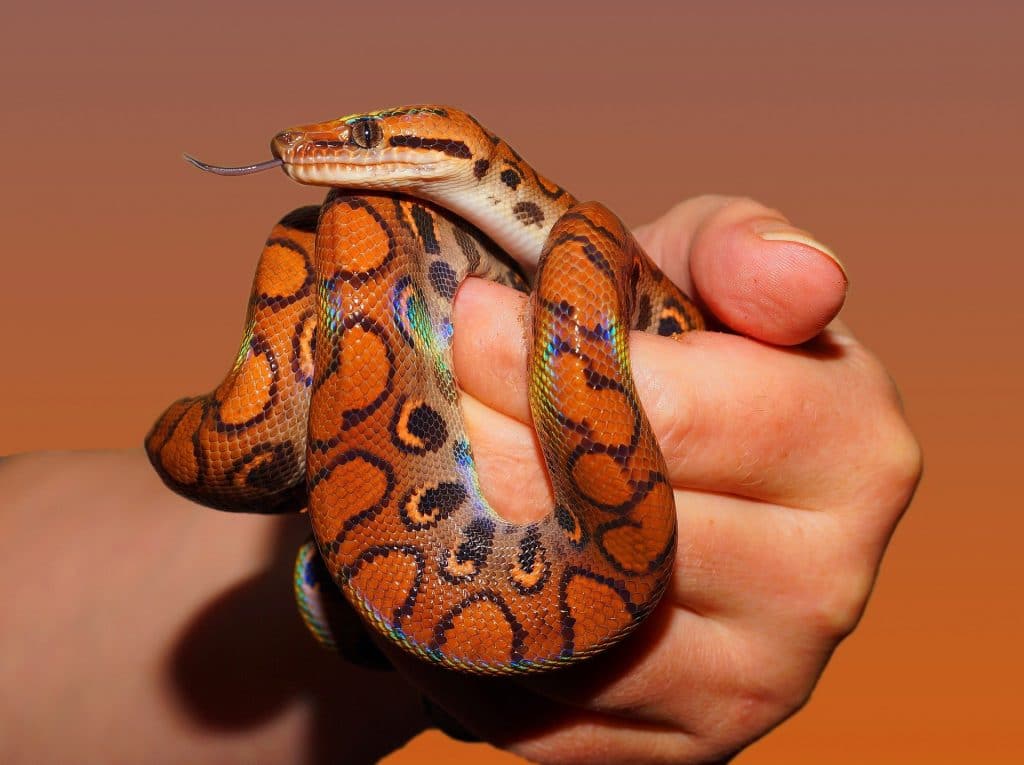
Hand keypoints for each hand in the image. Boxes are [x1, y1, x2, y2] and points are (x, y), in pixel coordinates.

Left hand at [386, 195, 921, 762]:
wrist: (655, 484)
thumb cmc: (673, 356)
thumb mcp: (698, 271)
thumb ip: (740, 250)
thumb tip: (802, 278)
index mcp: (854, 450)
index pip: (672, 415)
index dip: (543, 361)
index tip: (469, 317)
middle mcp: (824, 586)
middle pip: (607, 526)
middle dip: (489, 448)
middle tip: (432, 396)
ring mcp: (753, 686)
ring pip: (565, 627)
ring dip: (465, 542)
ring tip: (435, 472)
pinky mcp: (679, 751)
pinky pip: (538, 709)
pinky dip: (470, 635)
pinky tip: (459, 563)